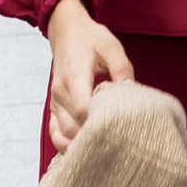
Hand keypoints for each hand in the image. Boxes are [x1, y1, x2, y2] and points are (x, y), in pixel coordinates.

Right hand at [46, 0, 133, 154]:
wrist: (66, 31)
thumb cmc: (90, 39)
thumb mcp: (112, 47)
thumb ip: (122, 69)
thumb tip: (131, 90)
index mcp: (74, 79)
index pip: (83, 111)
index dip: (99, 125)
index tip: (120, 134)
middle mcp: (59, 93)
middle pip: (71, 129)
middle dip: (92, 141)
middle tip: (117, 150)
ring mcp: (54, 102)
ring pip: (61, 134)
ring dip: (78, 146)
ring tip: (101, 155)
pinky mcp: (55, 107)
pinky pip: (55, 132)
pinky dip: (66, 144)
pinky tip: (83, 151)